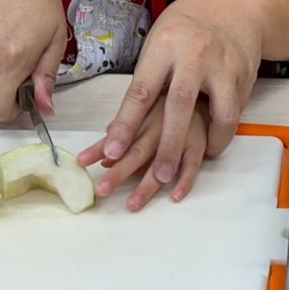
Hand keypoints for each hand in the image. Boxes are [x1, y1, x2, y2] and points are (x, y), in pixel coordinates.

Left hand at [79, 95, 208, 210]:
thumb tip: (104, 153)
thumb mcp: (144, 107)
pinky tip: (174, 196)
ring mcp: (180, 135)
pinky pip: (193, 164)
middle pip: (138, 150)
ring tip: (133, 203)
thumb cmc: (170, 100)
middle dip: (120, 171)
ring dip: (148, 183)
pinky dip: (185, 180)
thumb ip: (124, 129)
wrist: (205, 87)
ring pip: (163, 161)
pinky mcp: (198, 142)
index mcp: (142, 115)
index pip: (117, 135)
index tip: (83, 162)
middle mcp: (159, 125)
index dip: (100, 148)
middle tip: (102, 190)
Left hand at [99, 0, 264, 182]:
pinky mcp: (244, 76)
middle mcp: (194, 55)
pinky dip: (224, 132)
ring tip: (195, 163)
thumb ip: (146, 82)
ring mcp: (223, 65)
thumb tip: (117, 128)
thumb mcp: (157, 45)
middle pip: (179, 105)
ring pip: (219, 112)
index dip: (125, 124)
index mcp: (164, 46)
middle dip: (168, 144)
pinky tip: (214, 141)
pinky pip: (235, 113)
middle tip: (158, 176)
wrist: (233, 8)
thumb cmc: (185, 30)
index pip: (141, 91)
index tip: (111, 153)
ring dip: (210, 142)